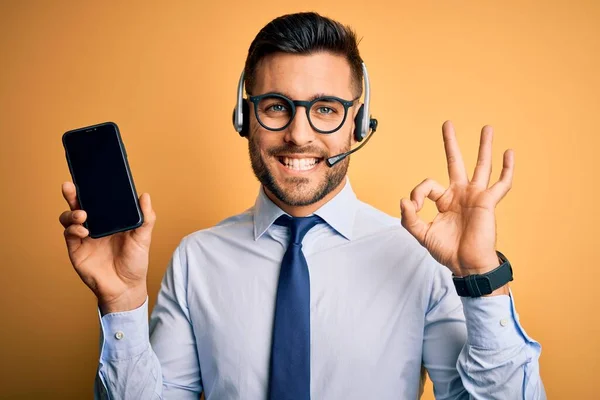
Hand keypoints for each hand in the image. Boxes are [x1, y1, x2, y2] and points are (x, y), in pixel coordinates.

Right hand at [59, 182, 156, 313]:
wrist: (126, 287)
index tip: (88, 176)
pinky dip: (73, 228)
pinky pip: (69, 234)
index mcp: (110, 219)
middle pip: (79, 204)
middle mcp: (95, 225)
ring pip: (69, 217)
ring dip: (72, 212)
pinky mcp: (76, 249)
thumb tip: (145, 195)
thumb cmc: (135, 262)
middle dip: (72, 194)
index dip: (91, 189)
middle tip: (70, 186)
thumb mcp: (143, 238)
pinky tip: (83, 230)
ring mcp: (84, 236)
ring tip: (82, 214)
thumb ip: (145, 218)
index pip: (98, 200)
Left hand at [400, 121, 513, 279]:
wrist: (466, 265)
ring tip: (487, 127)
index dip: (417, 192)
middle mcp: (460, 194)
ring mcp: (475, 196)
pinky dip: (507, 169)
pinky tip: (509, 153)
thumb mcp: (421, 234)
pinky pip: (501, 184)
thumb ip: (409, 218)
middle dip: (451, 143)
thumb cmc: (447, 251)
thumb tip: (402, 200)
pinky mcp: (488, 202)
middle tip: (447, 124)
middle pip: (455, 162)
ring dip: (484, 146)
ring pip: (481, 166)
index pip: (428, 185)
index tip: (413, 206)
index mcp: (444, 200)